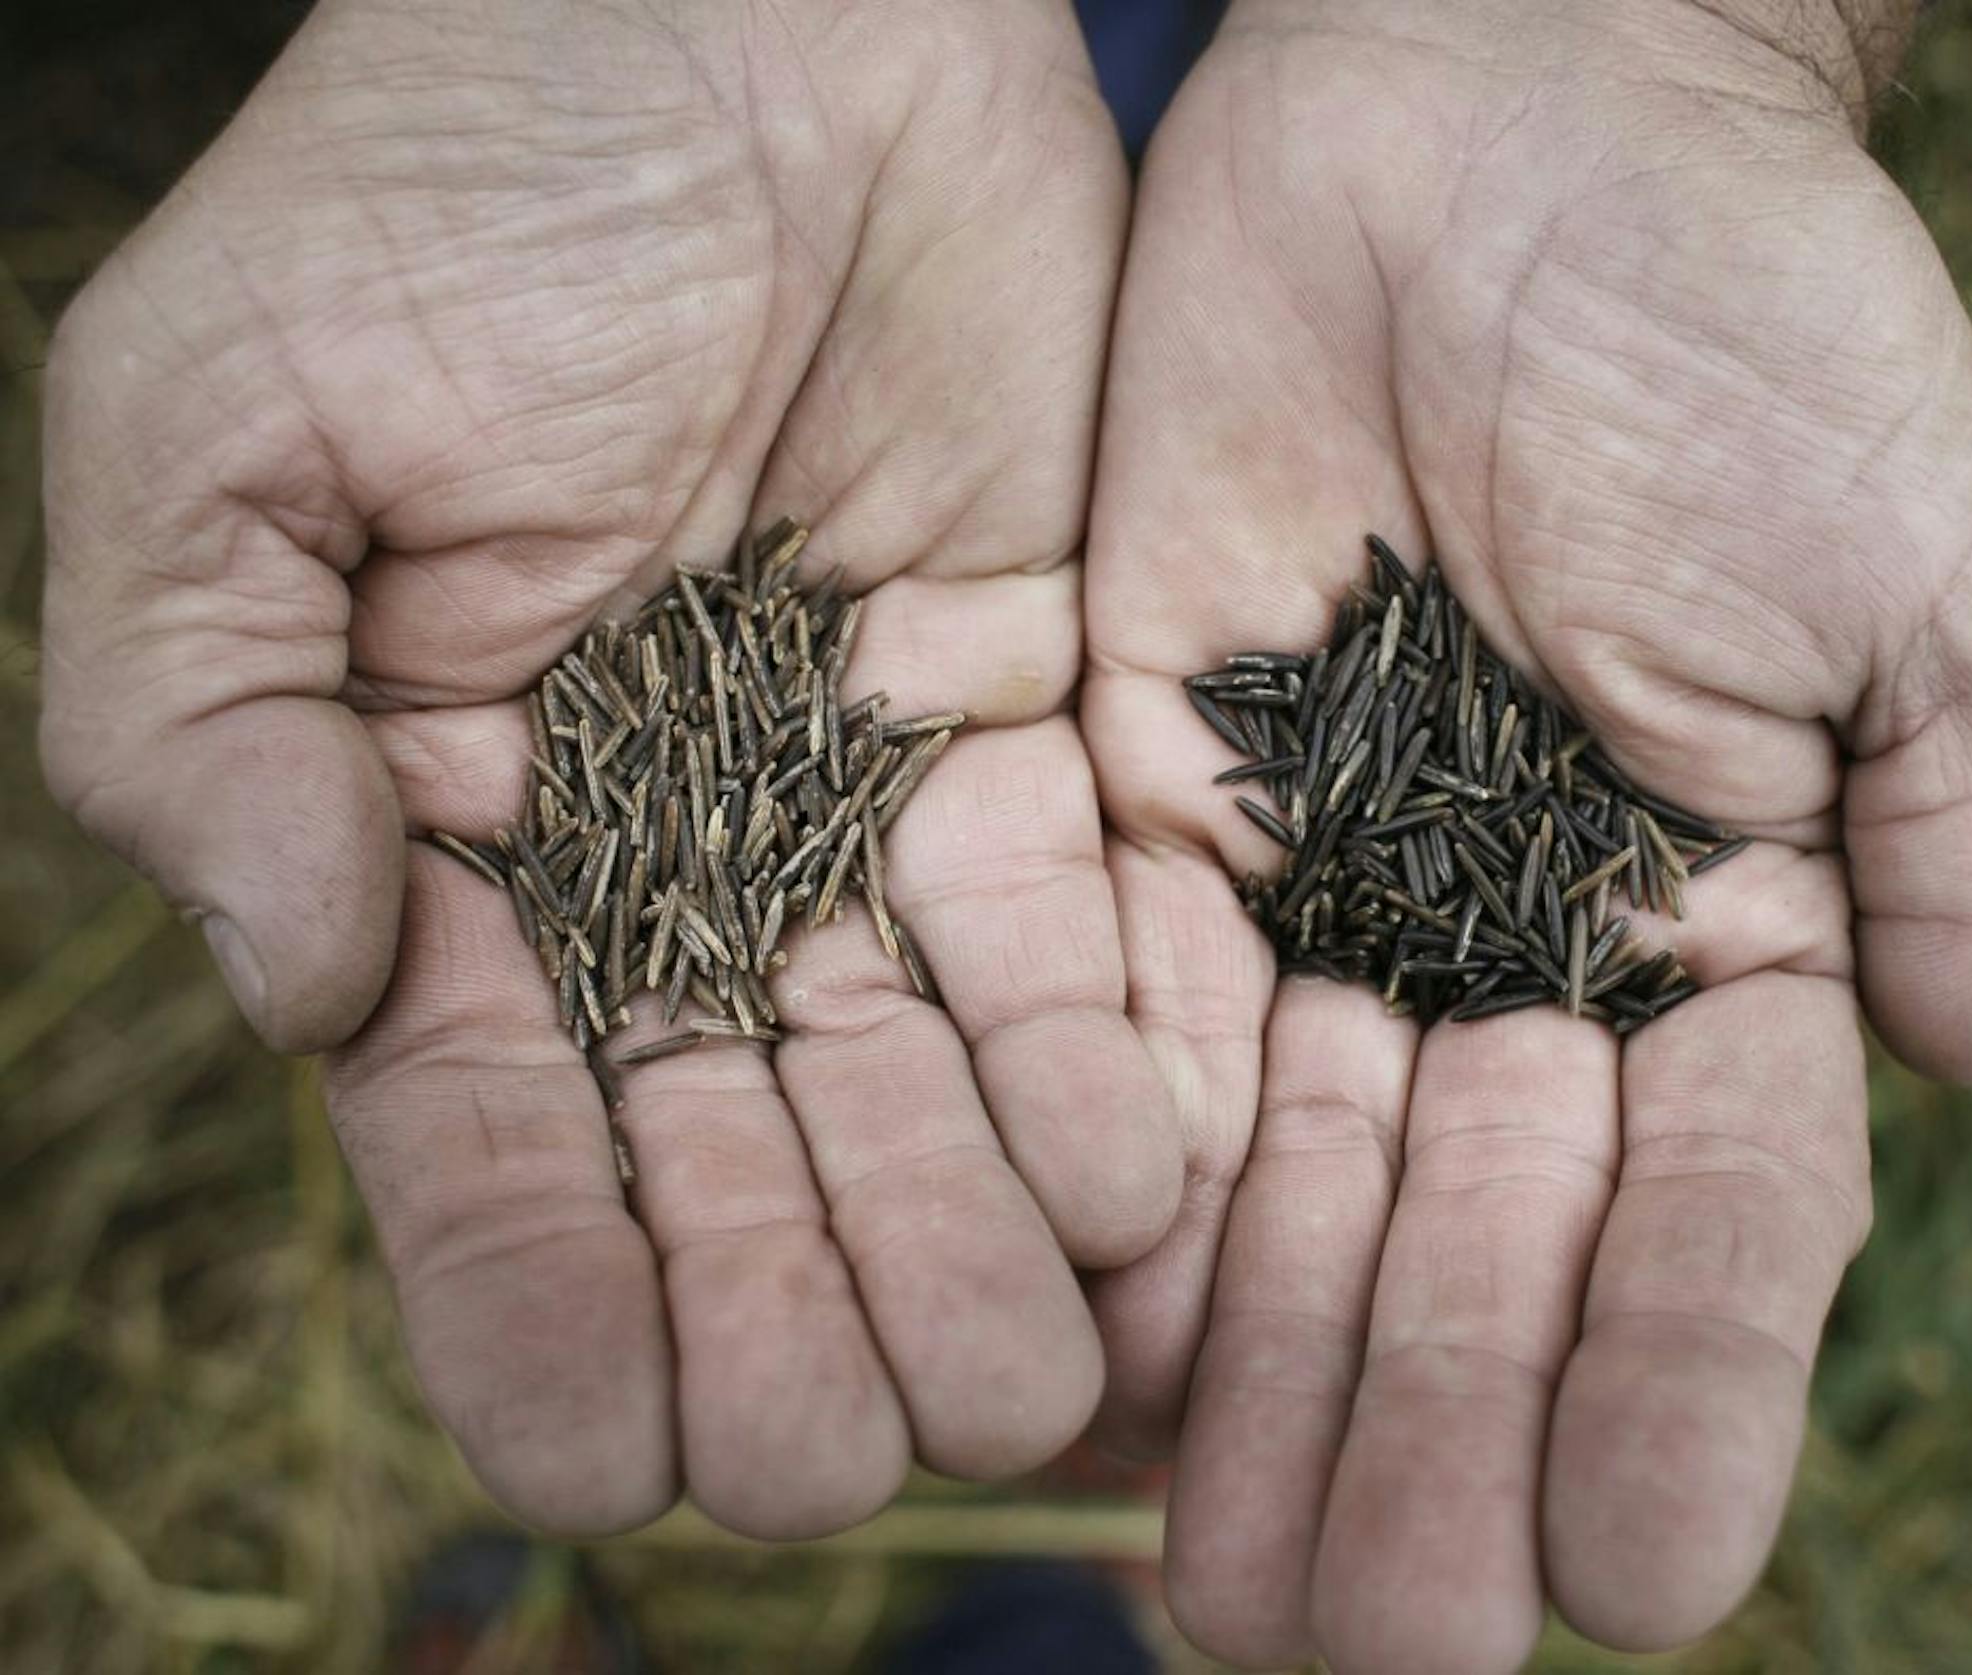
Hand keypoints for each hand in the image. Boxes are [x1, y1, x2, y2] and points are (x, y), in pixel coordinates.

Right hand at [41, 0, 1178, 1538]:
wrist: (733, 15)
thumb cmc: (449, 183)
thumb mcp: (221, 422)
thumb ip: (198, 713)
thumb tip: (298, 985)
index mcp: (445, 837)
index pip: (489, 1131)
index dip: (534, 1295)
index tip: (604, 1444)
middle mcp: (662, 863)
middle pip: (726, 1155)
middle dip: (783, 1312)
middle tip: (845, 1452)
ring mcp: (853, 805)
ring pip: (914, 1083)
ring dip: (961, 1240)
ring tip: (1023, 1377)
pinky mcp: (1028, 725)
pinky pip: (1069, 930)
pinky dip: (1101, 1062)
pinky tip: (1143, 1189)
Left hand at [1083, 0, 1971, 1666]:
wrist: (1499, 122)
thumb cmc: (1741, 315)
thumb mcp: (1914, 569)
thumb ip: (1950, 823)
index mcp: (1709, 924)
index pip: (1712, 1213)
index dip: (1680, 1389)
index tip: (1645, 1583)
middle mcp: (1501, 943)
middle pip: (1472, 1251)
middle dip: (1431, 1445)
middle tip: (1372, 1653)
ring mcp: (1315, 887)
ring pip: (1285, 1192)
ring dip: (1262, 1393)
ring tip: (1223, 1598)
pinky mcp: (1138, 801)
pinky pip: (1115, 1029)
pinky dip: (1110, 1194)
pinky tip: (1086, 1363)